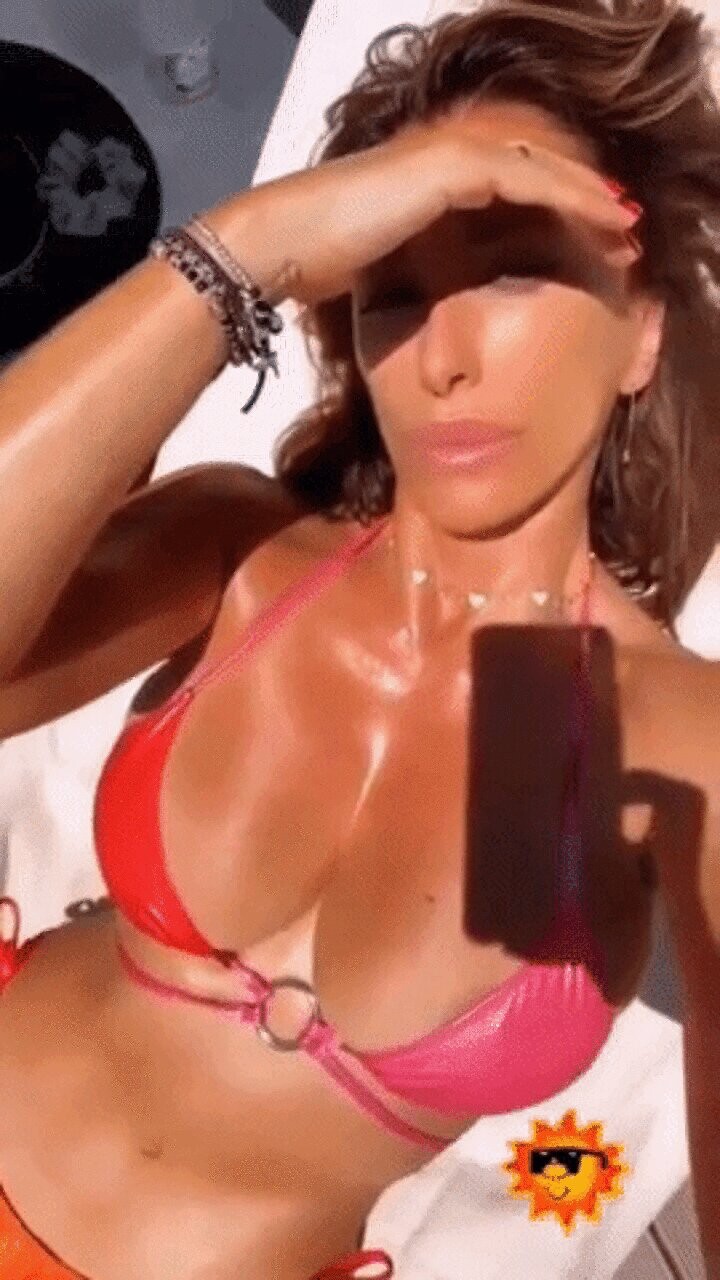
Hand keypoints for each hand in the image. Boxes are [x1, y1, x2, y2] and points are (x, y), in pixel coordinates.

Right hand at [212, 120, 639, 307]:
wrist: (280, 246)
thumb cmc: (314, 265)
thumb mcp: (382, 270)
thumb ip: (418, 270)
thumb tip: (439, 307)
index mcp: (428, 180)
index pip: (506, 186)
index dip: (551, 208)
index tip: (588, 241)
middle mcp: (441, 157)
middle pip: (532, 170)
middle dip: (581, 198)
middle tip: (624, 230)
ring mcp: (446, 156)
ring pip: (539, 168)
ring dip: (588, 195)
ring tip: (626, 225)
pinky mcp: (449, 169)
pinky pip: (527, 179)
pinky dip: (567, 195)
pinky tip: (598, 216)